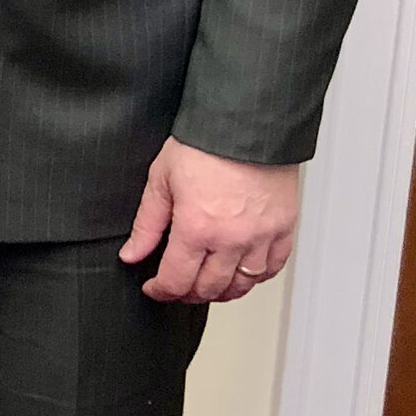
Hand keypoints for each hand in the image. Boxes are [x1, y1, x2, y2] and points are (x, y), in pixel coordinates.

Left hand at [120, 141, 299, 303]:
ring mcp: (262, 236)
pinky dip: (255, 277)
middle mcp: (232, 239)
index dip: (161, 290)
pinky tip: (241, 271)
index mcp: (197, 228)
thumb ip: (147, 224)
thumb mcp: (161, 180)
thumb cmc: (205, 144)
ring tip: (207, 282)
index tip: (154, 287)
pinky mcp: (283, 228)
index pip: (176, 281)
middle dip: (188, 293)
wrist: (246, 122)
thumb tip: (132, 254)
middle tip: (178, 285)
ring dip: (221, 291)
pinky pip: (272, 268)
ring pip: (242, 285)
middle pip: (209, 289)